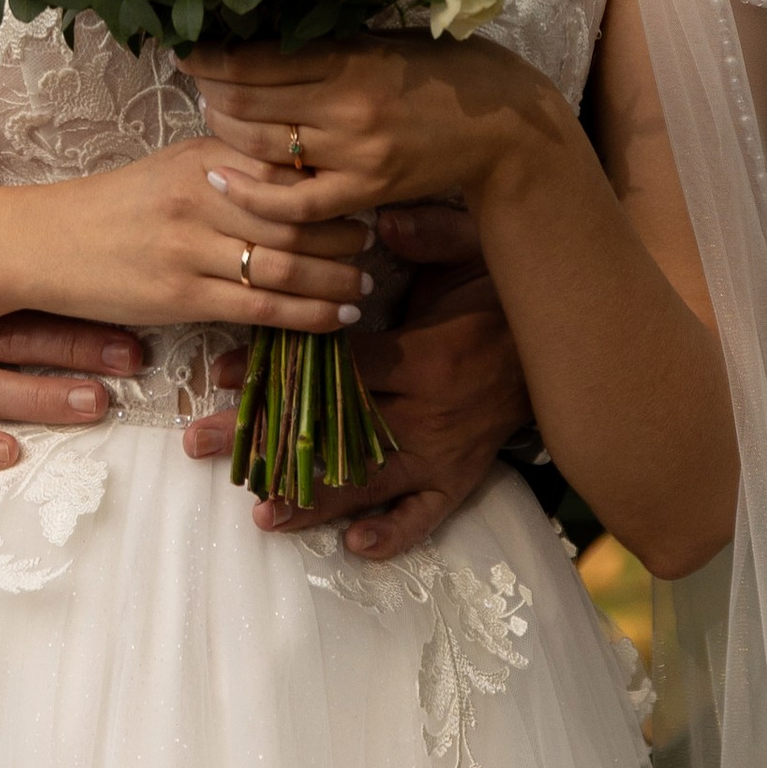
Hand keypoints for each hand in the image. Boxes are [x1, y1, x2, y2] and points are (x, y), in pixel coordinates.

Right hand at [34, 135, 373, 334]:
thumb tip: (299, 175)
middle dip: (345, 235)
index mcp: (204, 157)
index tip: (366, 196)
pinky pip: (261, 308)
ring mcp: (190, 248)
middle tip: (375, 246)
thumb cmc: (118, 206)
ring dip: (335, 280)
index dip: (335, 186)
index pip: (288, 168)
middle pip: (297, 216)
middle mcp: (201, 196)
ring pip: (286, 265)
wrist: (47, 243)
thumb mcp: (173, 167)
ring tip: (363, 286)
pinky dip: (307, 315)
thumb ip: (232, 167)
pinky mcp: (181, 296)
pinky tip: (335, 317)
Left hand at [181, 205, 532, 547]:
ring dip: (311, 501)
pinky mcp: (462, 477)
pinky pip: (427, 515)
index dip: (278, 372)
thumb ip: (430, 233)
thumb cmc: (507, 293)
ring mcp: (444, 453)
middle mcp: (430, 415)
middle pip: (334, 433)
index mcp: (427, 359)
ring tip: (259, 514)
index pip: (338, 369)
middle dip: (263, 439)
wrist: (566, 346)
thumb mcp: (474, 250)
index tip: (220, 372)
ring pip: (369, 484)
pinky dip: (394, 534)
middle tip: (200, 445)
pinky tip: (354, 547)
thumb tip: (383, 220)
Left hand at [192, 32, 537, 221]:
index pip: (255, 58)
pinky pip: (294, 204)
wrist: (504, 124)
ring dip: (224, 133)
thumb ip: (329, 44)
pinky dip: (252, 194)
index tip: (188, 51)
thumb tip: (259, 38)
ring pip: (262, 147)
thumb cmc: (444, 69)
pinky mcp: (366, 191)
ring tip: (212, 119)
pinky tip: (224, 180)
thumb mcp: (384, 40)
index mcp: (350, 56)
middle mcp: (347, 105)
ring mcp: (356, 153)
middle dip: (209, 93)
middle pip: (246, 102)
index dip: (210, 57)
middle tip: (197, 84)